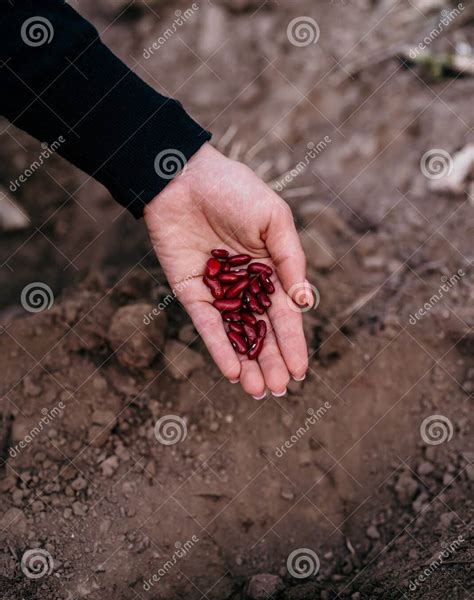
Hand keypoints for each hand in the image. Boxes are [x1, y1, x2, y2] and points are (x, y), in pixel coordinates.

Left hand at [144, 143, 311, 397]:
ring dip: (246, 363)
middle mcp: (246, 287)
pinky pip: (207, 325)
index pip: (285, 316)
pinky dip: (219, 347)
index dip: (293, 345)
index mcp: (271, 271)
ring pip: (236, 336)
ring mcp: (219, 293)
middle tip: (277, 390)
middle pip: (261, 333)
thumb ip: (290, 260)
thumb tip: (306, 302)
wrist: (182, 177)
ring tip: (256, 390)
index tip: (299, 372)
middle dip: (270, 362)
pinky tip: (231, 370)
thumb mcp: (274, 219)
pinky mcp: (192, 293)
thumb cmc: (234, 189)